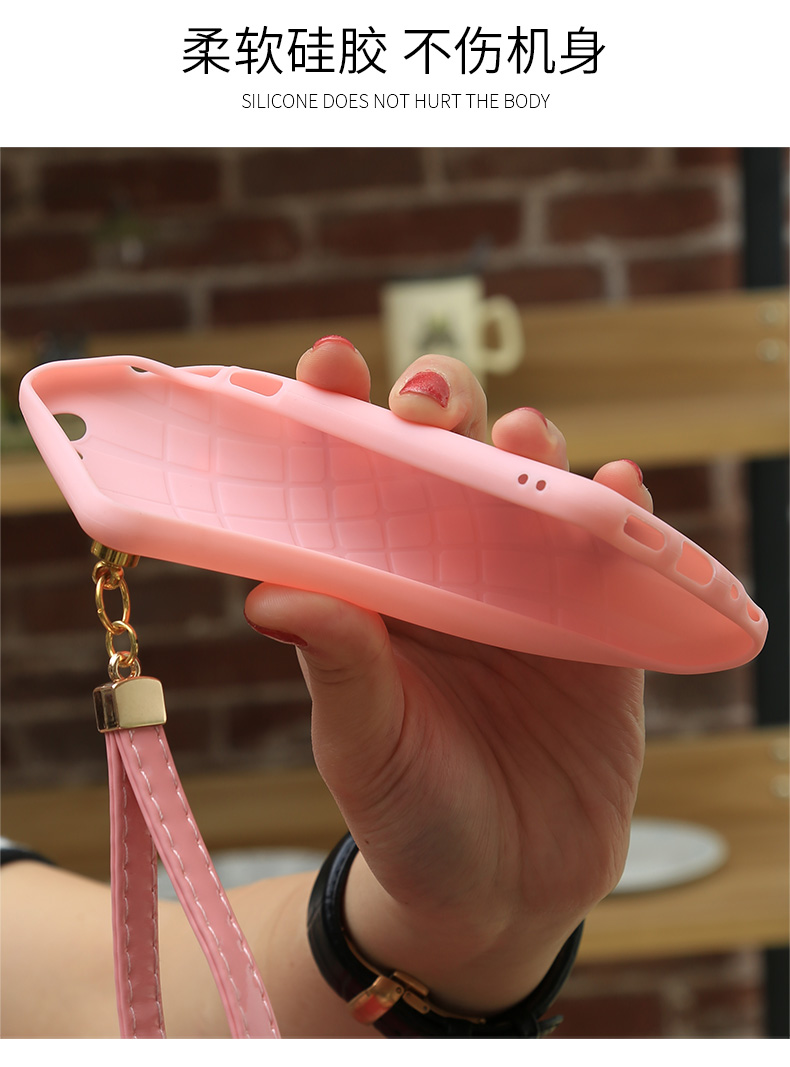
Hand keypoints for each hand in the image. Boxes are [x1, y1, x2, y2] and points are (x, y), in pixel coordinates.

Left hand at [244, 336, 649, 1014]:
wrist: (499, 893)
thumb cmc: (410, 816)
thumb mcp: (364, 746)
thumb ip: (335, 668)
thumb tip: (270, 593)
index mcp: (376, 587)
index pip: (351, 479)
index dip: (338, 412)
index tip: (328, 363)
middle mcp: (449, 571)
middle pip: (447, 456)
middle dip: (441, 408)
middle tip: (429, 405)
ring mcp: (528, 593)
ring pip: (532, 487)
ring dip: (532, 447)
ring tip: (526, 439)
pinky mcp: (599, 628)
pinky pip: (615, 553)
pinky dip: (622, 514)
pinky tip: (620, 489)